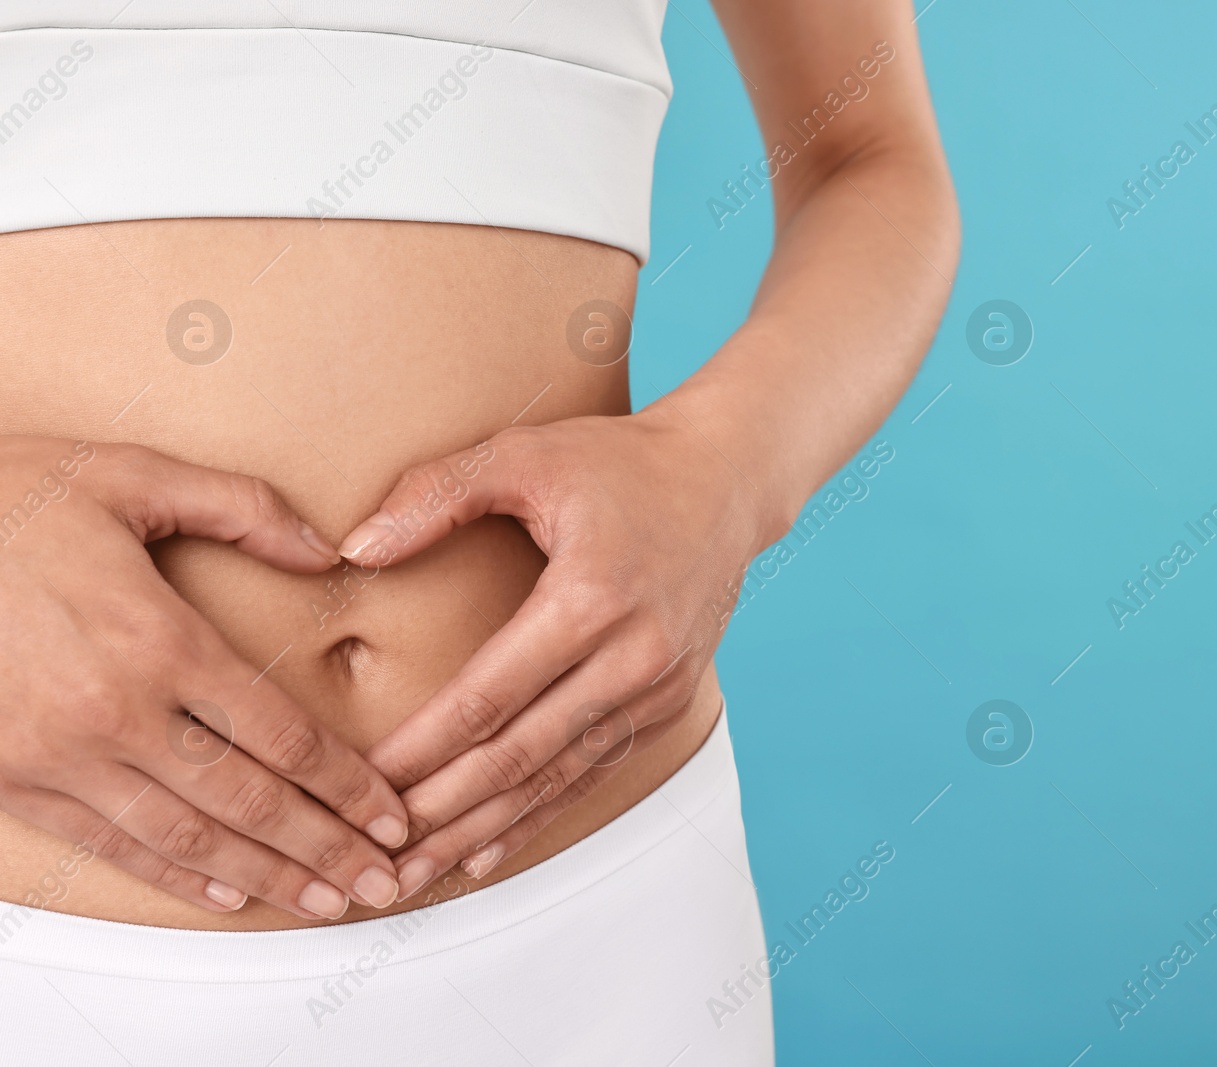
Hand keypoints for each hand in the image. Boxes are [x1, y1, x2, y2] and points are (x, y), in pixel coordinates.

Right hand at [0, 437, 409, 919]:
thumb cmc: (5, 498)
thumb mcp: (133, 475)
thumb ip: (243, 509)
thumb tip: (328, 547)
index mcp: (159, 639)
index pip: (283, 736)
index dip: (349, 786)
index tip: (391, 814)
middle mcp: (115, 710)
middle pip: (249, 801)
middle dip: (327, 848)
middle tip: (382, 883)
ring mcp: (59, 754)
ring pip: (185, 839)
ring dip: (264, 879)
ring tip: (324, 903)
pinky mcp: (10, 779)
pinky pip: (107, 844)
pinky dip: (172, 876)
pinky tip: (224, 893)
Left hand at [348, 411, 761, 898]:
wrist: (727, 480)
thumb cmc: (620, 461)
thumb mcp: (525, 454)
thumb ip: (436, 494)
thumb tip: (355, 549)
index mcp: (591, 597)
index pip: (490, 694)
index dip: (423, 748)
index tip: (362, 782)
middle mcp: (632, 655)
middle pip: (521, 755)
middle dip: (442, 813)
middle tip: (375, 858)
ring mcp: (657, 685)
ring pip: (556, 777)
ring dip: (482, 830)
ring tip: (413, 876)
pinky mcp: (668, 700)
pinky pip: (592, 770)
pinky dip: (536, 816)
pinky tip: (484, 852)